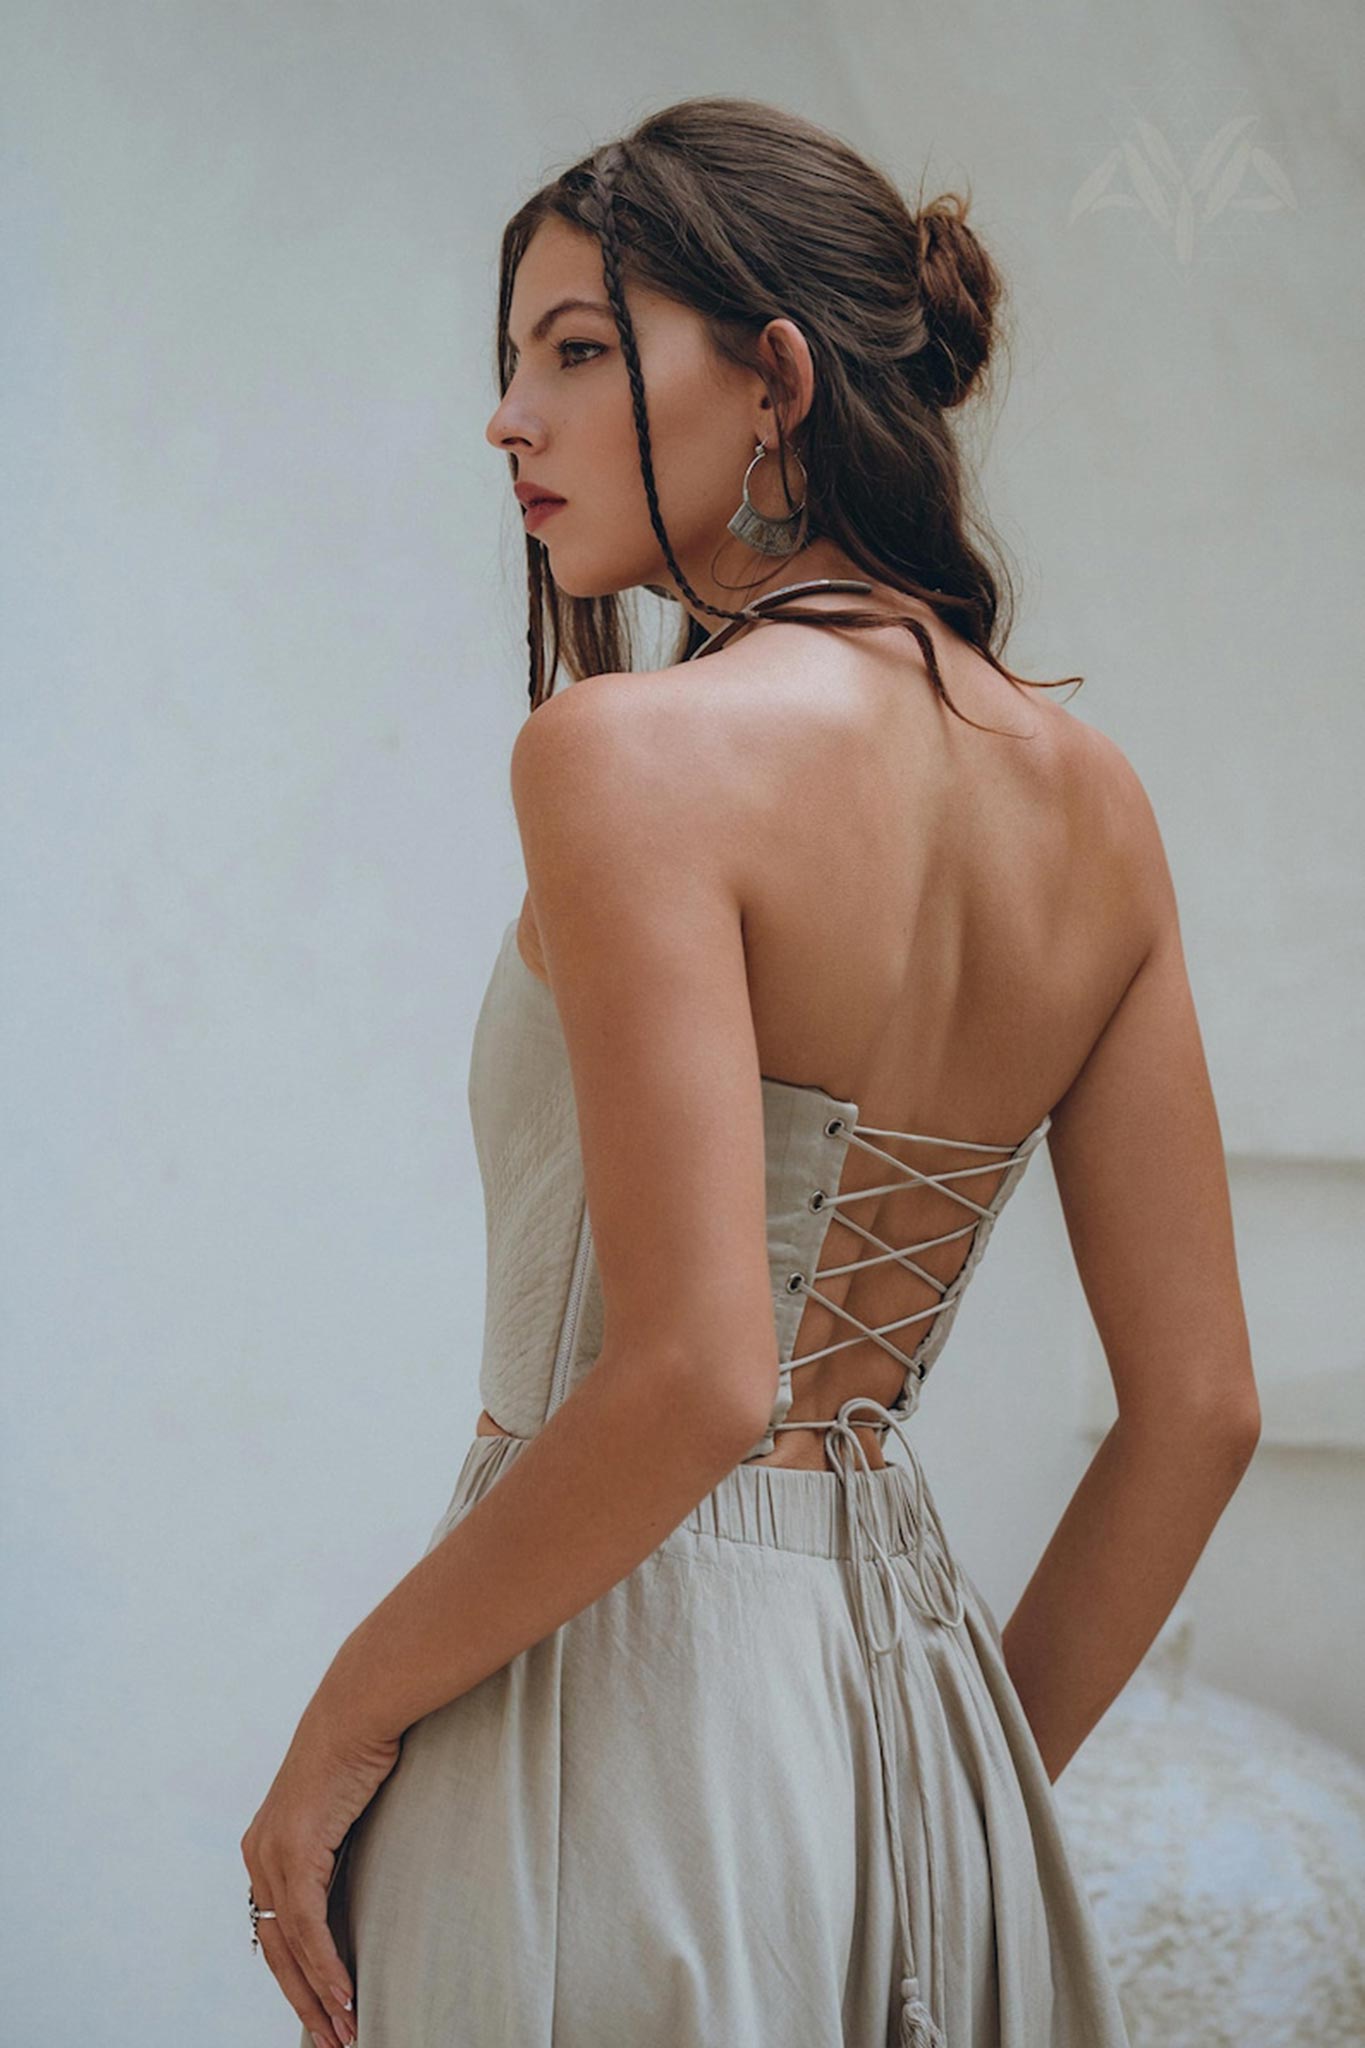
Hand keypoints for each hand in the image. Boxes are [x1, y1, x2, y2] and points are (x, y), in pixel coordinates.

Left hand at [240, 1701, 400, 2044]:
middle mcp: (259, 1856)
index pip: (277, 1932)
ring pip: (290, 1947)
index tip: (325, 2013)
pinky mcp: (294, 1850)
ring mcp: (272, 1854)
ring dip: (320, 1996)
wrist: (359, 1708)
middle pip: (277, 1951)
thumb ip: (336, 1849)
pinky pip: (306, 1926)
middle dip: (306, 2002)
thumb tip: (354, 1881)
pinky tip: (345, 1993)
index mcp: (266, 1849)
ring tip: (345, 2031)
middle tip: (333, 2040)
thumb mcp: (342, 1812)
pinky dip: (326, 1965)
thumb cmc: (361, 1751)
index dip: (299, 1979)